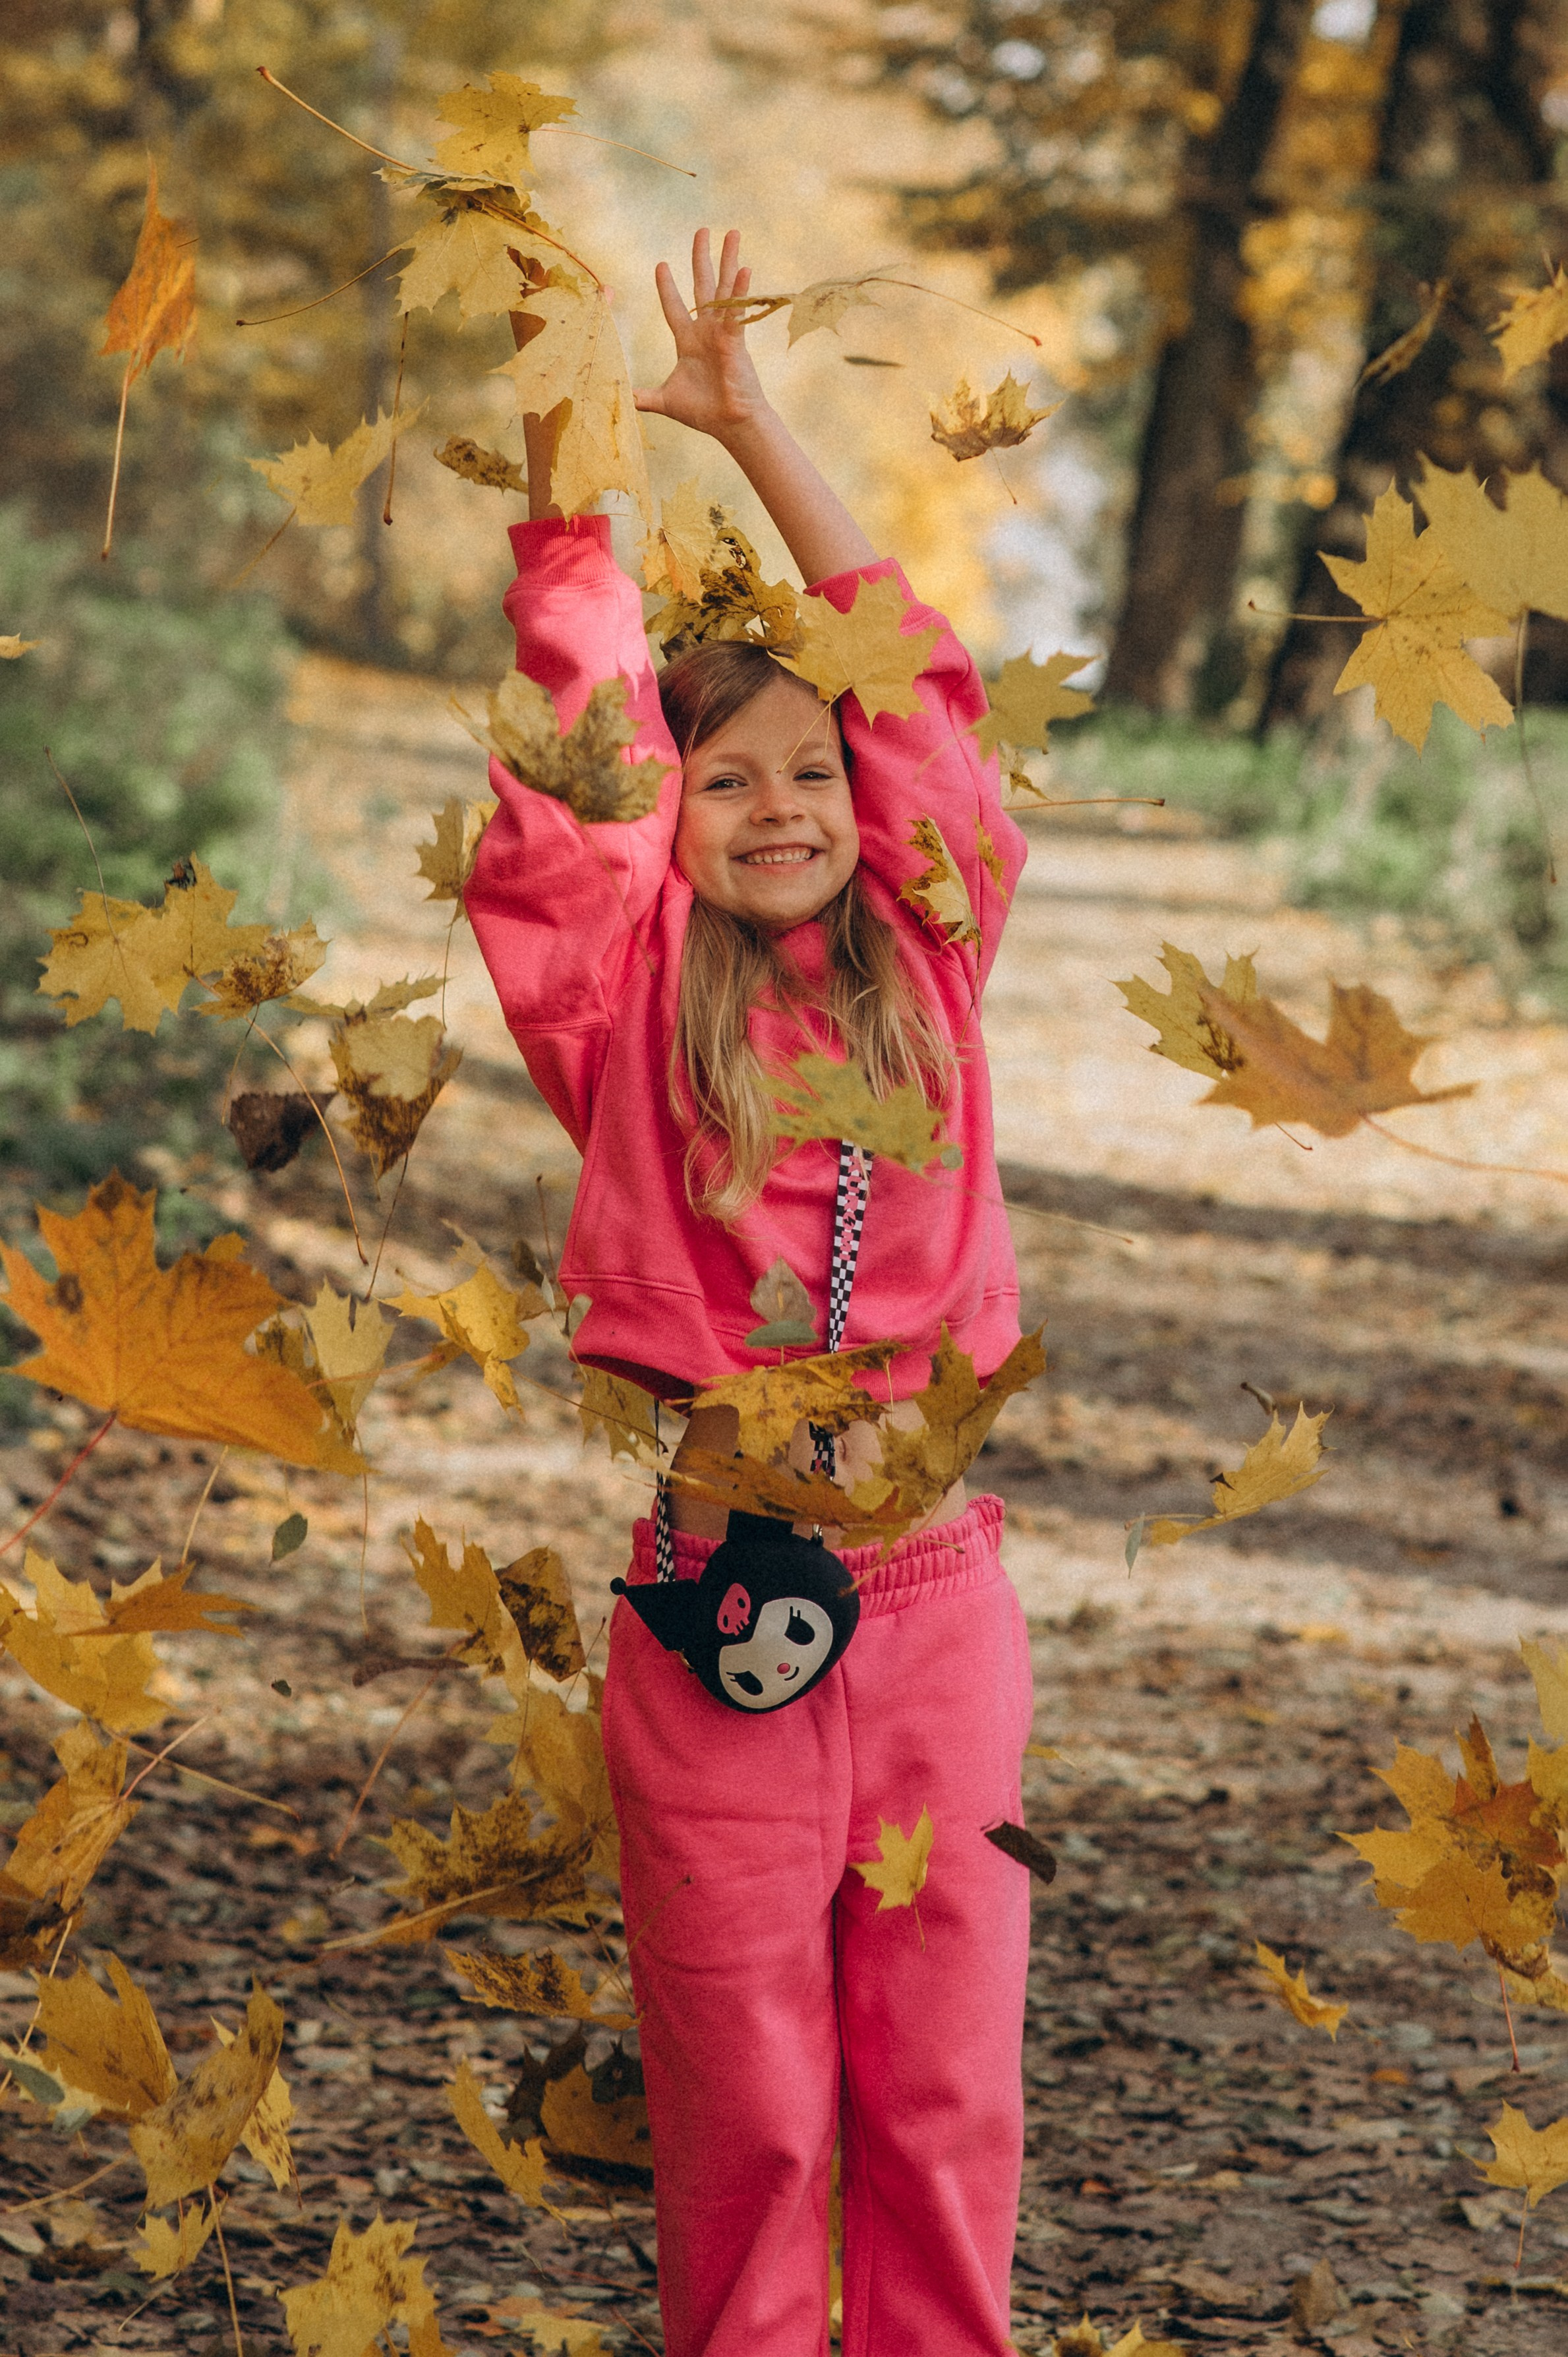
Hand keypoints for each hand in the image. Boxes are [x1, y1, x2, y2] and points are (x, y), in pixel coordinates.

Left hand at [634, 228, 769, 443]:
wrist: (730, 425)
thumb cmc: (703, 413)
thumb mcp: (665, 401)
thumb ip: (642, 396)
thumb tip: (620, 399)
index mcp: (688, 341)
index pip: (674, 307)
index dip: (667, 287)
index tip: (661, 265)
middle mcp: (706, 331)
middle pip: (702, 285)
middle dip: (701, 258)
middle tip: (702, 230)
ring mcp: (722, 332)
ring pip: (723, 288)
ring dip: (727, 260)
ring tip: (732, 233)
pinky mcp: (735, 340)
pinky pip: (736, 310)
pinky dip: (740, 290)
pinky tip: (744, 268)